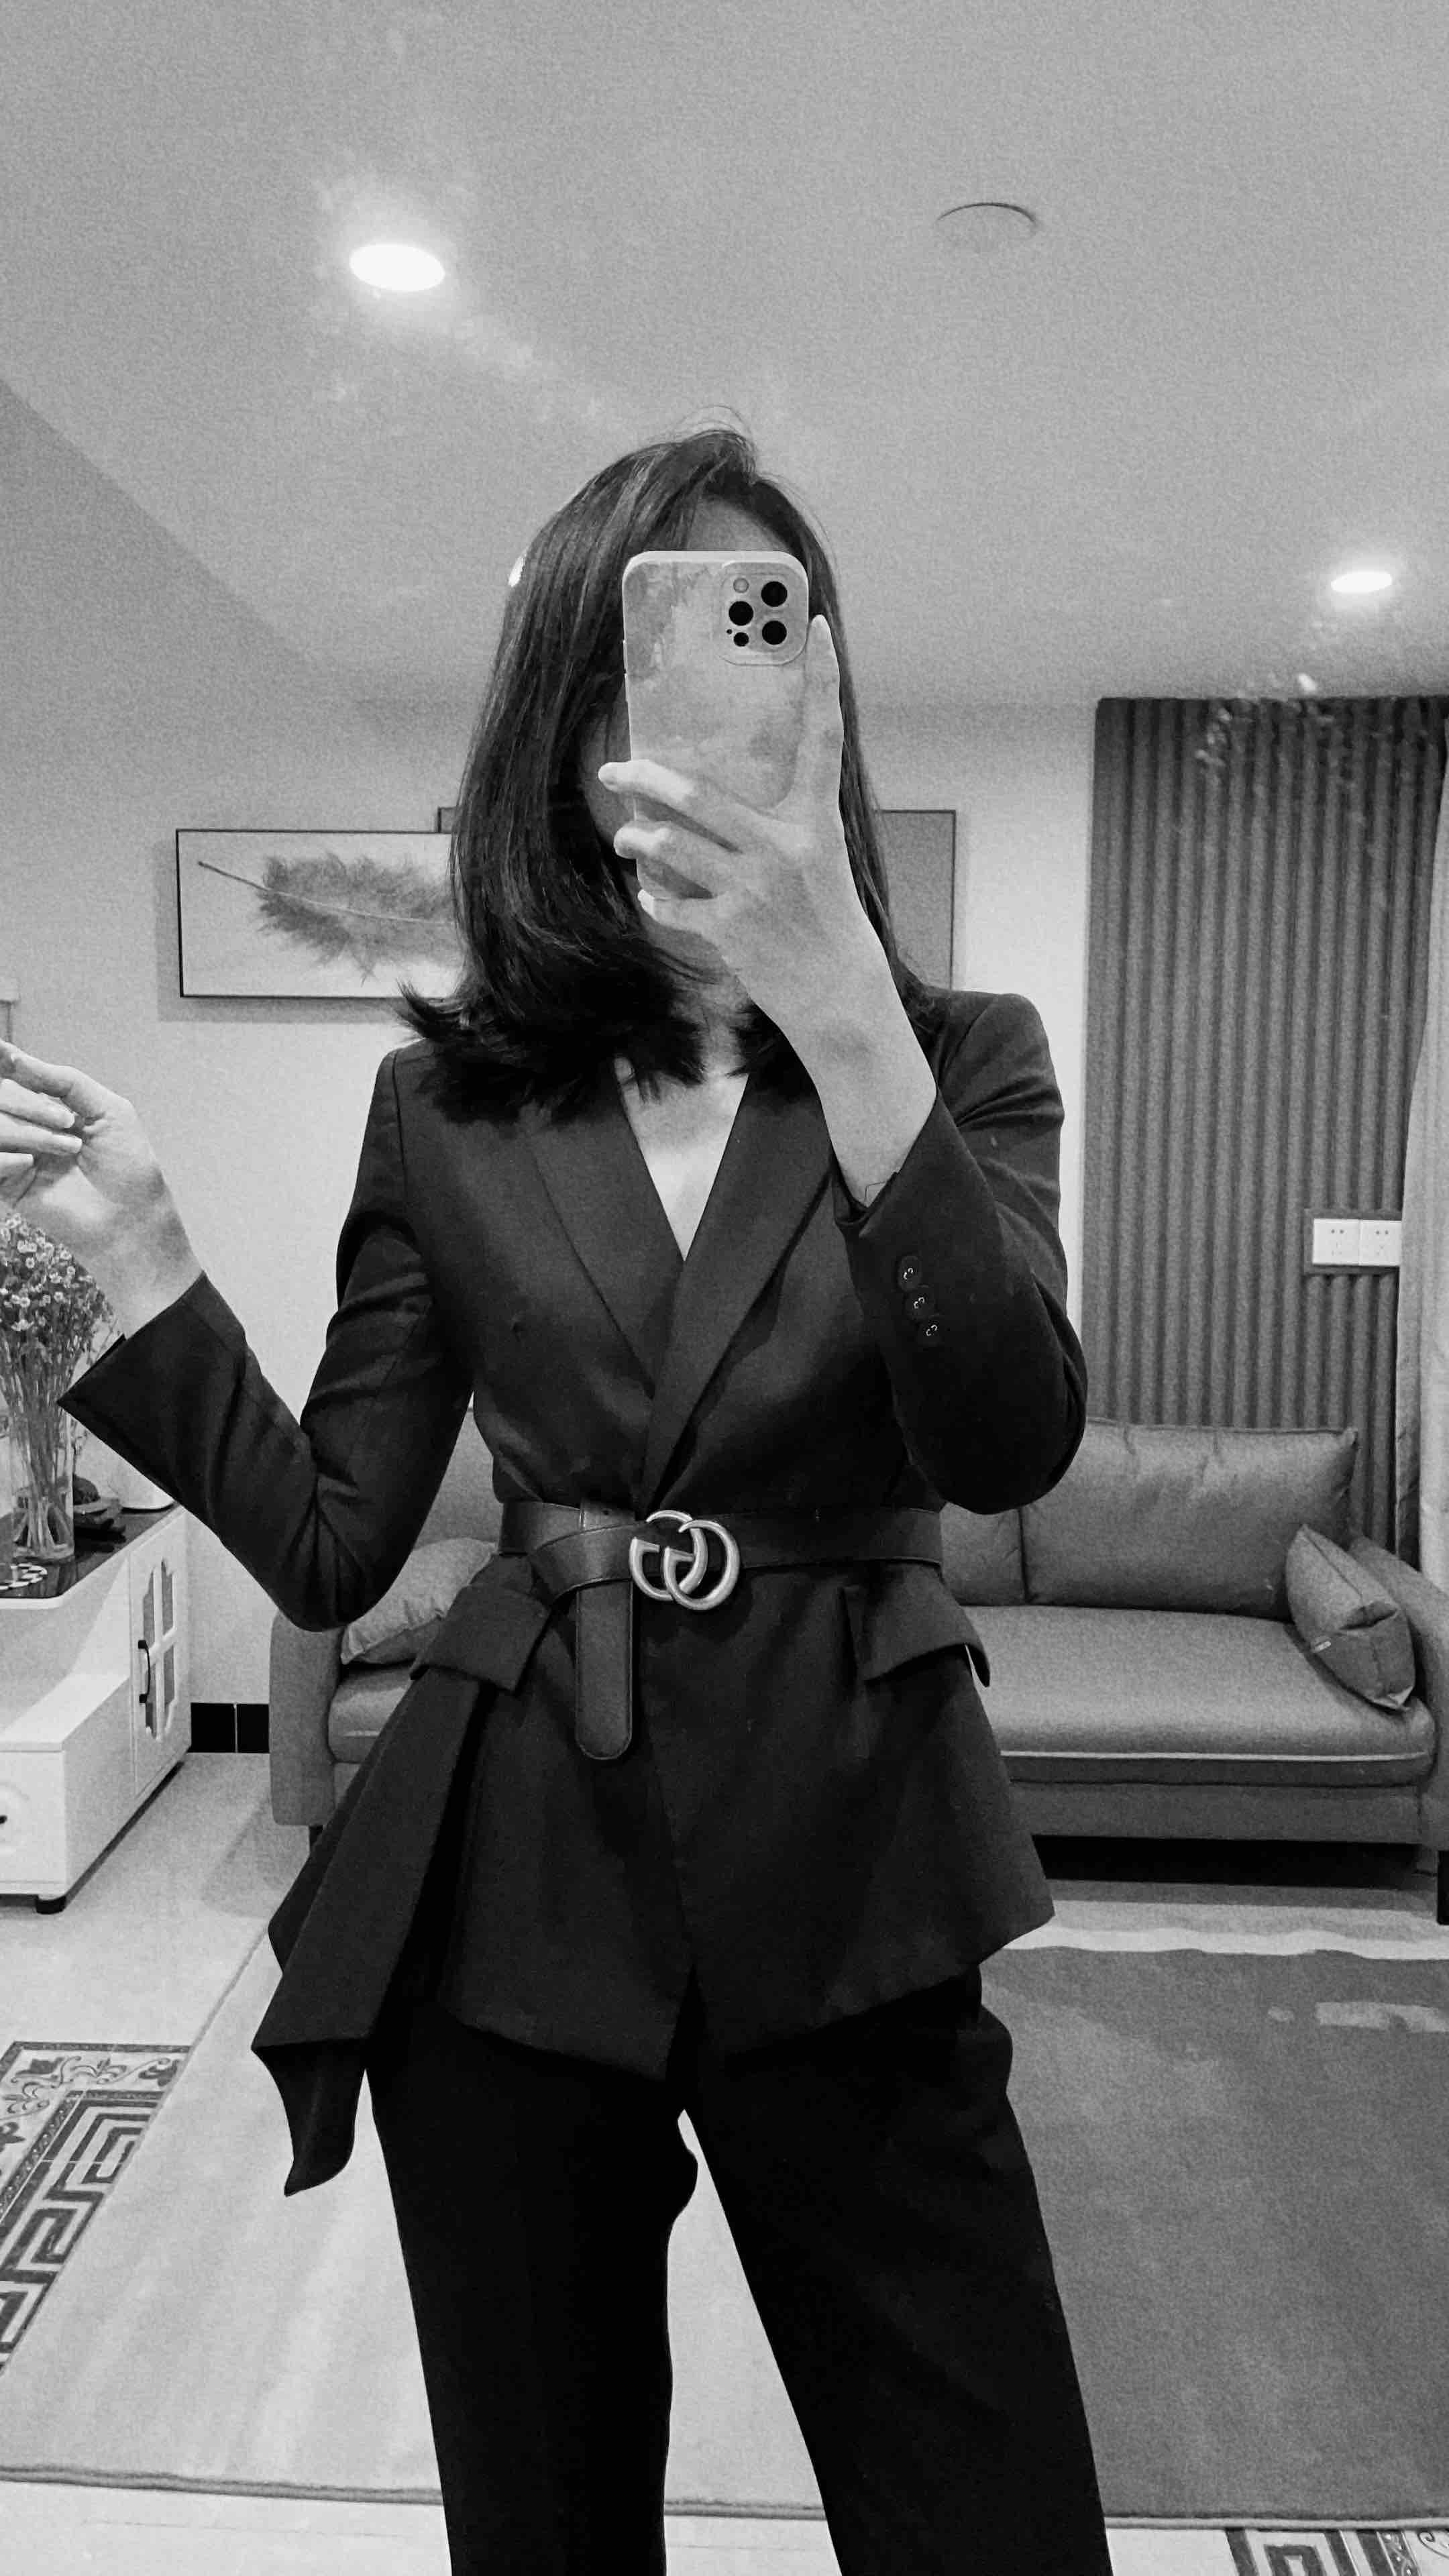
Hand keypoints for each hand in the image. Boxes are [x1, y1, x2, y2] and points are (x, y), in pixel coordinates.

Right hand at [0, 1041, 174, 1269]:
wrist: (132, 1216)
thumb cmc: (127, 1163)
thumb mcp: (106, 1108)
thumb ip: (62, 1080)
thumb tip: (13, 1058)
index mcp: (45, 1106)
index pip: (12, 1077)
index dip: (5, 1062)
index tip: (1, 1050)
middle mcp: (25, 1126)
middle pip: (0, 1096)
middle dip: (29, 1104)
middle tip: (67, 1124)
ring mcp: (14, 1155)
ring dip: (28, 1131)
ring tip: (68, 1148)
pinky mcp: (8, 1186)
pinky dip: (5, 1158)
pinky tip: (30, 1165)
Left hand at [600, 614, 882, 1041]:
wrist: (839, 992)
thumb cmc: (828, 921)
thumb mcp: (823, 860)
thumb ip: (785, 822)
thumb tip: (725, 795)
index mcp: (816, 822)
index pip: (823, 738)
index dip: (821, 679)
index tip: (813, 627)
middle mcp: (785, 849)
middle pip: (698, 796)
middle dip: (644, 779)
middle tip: (615, 768)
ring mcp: (754, 890)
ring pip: (670, 847)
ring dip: (636, 837)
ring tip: (624, 833)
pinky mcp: (730, 930)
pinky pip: (670, 903)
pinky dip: (653, 895)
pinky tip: (649, 889)